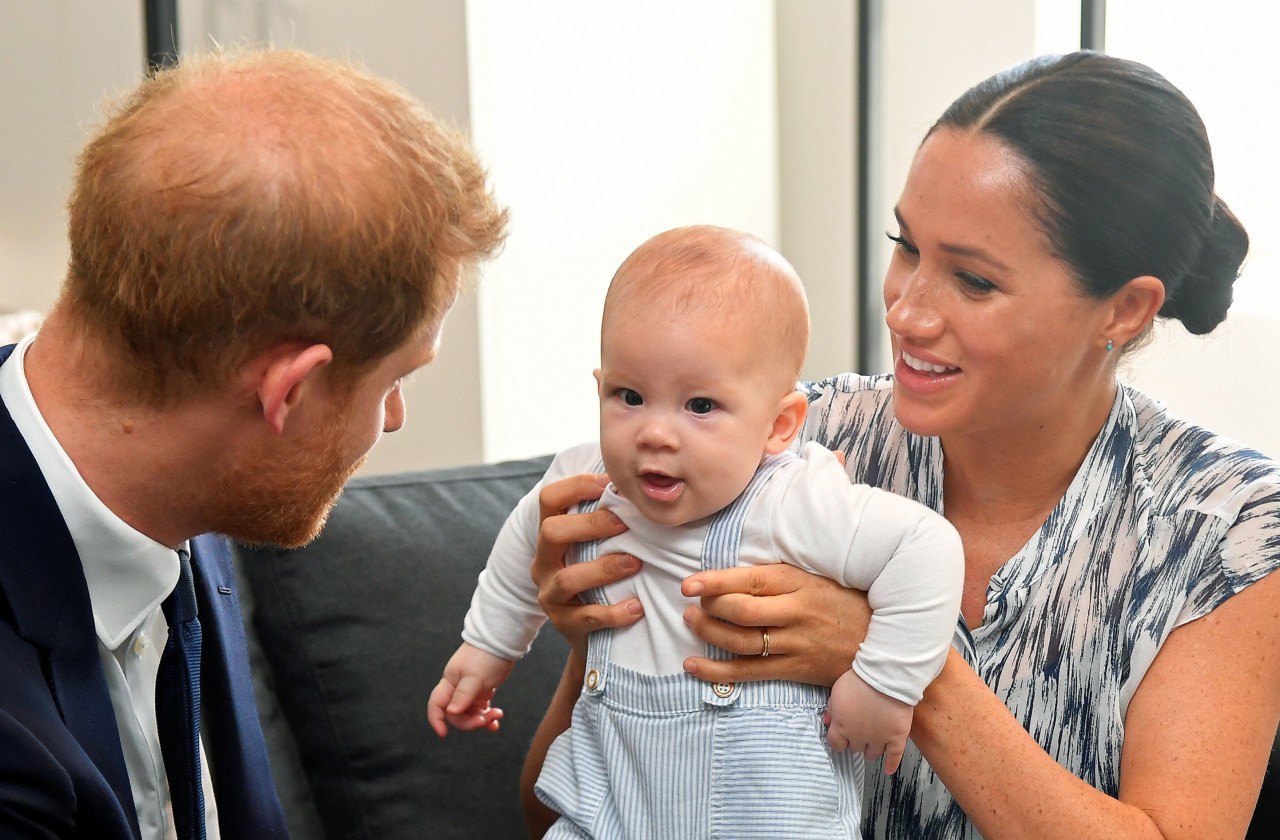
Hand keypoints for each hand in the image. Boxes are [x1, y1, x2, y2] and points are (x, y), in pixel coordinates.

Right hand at [427, 643, 513, 736]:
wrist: (502, 641)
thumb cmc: (486, 656)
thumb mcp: (475, 677)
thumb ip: (463, 695)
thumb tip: (451, 712)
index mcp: (450, 683)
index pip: (436, 705)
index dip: (436, 720)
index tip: (444, 734)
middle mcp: (457, 688)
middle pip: (456, 714)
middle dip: (471, 721)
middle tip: (488, 718)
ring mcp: (469, 690)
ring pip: (469, 713)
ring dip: (482, 719)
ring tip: (497, 714)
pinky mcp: (482, 690)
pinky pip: (480, 709)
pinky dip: (487, 716)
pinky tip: (496, 722)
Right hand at [532, 473, 643, 656]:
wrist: (593, 637)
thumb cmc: (601, 578)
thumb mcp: (597, 546)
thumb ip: (609, 518)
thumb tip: (639, 482)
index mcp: (551, 536)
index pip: (549, 499)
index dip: (576, 486)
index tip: (609, 483)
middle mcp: (543, 562)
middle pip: (550, 532)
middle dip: (589, 525)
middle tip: (624, 522)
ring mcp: (550, 595)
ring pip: (567, 578)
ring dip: (604, 568)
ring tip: (635, 563)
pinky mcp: (564, 625)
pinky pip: (586, 618)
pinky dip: (613, 613)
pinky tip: (637, 607)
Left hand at [680, 563, 869, 685]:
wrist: (883, 641)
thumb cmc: (844, 602)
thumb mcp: (815, 578)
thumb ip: (778, 577)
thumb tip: (733, 574)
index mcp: (799, 583)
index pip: (750, 580)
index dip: (715, 582)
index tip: (689, 584)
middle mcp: (796, 613)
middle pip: (741, 612)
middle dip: (708, 608)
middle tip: (691, 604)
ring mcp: (795, 644)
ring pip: (740, 642)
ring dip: (708, 633)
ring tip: (690, 623)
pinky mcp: (795, 670)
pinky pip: (749, 673)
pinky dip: (717, 671)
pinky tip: (693, 665)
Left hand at [824, 670, 912, 773]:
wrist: (885, 676)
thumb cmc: (859, 680)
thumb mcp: (837, 690)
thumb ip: (831, 708)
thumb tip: (827, 721)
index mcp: (842, 726)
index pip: (836, 744)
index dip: (839, 740)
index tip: (842, 736)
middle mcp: (858, 737)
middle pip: (855, 748)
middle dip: (856, 740)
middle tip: (861, 731)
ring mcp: (878, 739)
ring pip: (872, 754)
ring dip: (871, 749)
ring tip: (873, 741)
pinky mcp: (897, 738)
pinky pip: (894, 756)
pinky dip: (891, 764)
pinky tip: (889, 769)